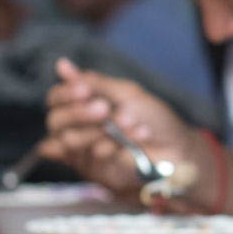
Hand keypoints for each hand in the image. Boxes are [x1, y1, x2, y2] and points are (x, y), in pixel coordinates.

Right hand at [40, 58, 202, 199]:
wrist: (177, 147)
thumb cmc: (153, 118)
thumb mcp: (126, 93)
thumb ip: (94, 83)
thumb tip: (62, 65)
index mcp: (83, 106)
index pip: (56, 98)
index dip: (66, 93)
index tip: (84, 90)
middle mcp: (78, 127)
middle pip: (56, 120)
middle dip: (79, 113)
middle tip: (104, 109)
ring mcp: (85, 150)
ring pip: (69, 139)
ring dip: (100, 130)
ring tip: (129, 122)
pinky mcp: (96, 169)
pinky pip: (91, 155)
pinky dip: (113, 145)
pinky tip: (135, 139)